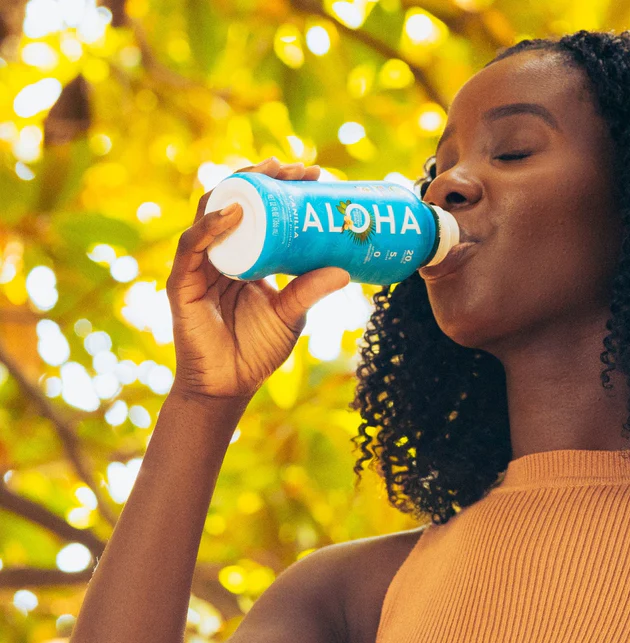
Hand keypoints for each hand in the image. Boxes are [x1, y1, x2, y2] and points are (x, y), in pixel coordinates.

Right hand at [165, 157, 350, 401]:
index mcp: (244, 255)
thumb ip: (309, 290)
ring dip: (238, 189)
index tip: (313, 175)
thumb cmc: (257, 349)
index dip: (281, 187)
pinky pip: (192, 247)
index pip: (258, 209)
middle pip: (235, 201)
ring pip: (211, 212)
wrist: (230, 386)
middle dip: (263, 177)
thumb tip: (344, 269)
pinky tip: (231, 213)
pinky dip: (210, 226)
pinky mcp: (182, 283)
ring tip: (268, 173)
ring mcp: (199, 265)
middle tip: (295, 167)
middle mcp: (219, 252)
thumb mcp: (291, 314)